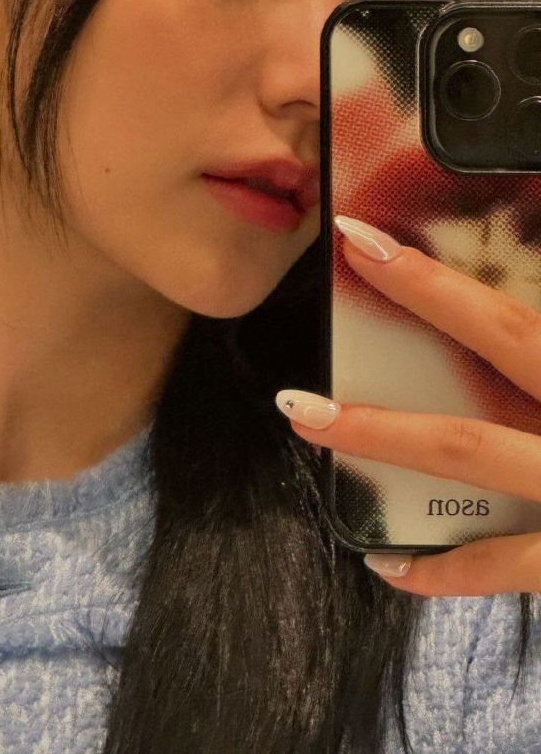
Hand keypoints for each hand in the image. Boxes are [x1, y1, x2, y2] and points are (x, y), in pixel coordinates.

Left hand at [274, 214, 540, 596]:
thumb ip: (535, 335)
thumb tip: (518, 297)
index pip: (505, 327)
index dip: (428, 286)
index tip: (357, 243)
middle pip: (476, 408)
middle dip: (384, 390)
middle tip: (297, 393)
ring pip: (475, 474)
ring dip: (386, 452)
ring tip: (312, 430)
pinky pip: (507, 572)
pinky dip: (446, 572)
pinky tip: (390, 563)